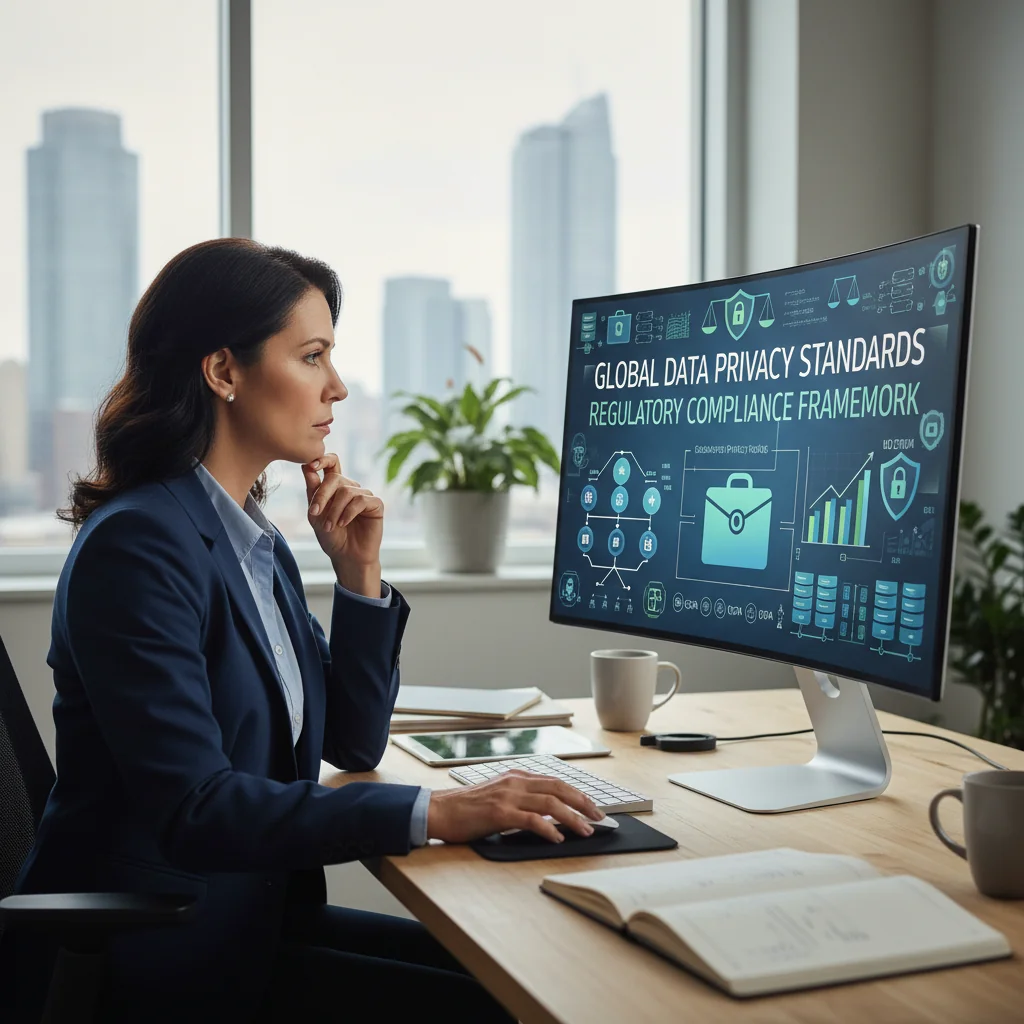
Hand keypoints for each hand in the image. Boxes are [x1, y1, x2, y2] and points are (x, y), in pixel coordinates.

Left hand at [302, 454, 384, 591]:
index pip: (331, 463)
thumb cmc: (331, 537)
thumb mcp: (316, 514)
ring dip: (334, 510)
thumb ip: (313, 491)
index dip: (323, 459)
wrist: (346, 557)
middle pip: (335, 477)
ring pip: (346, 491)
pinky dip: (348, 512)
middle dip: (322, 495)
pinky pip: (361, 500)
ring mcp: (364, 495)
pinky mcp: (376, 505)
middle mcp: (350, 488)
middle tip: (314, 513)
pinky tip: (343, 523)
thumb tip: (306, 467)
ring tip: (330, 526)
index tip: (311, 465)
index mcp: (335, 487)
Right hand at [426, 770, 603, 843]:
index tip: (592, 806)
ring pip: (550, 803)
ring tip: (586, 830)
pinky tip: (558, 837)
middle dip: (583, 803)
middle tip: (599, 817)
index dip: (577, 794)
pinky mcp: (499, 813)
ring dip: (572, 817)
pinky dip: (548, 828)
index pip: (555, 781)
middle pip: (558, 789)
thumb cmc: (467, 809)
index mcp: (516, 776)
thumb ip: (521, 799)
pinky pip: (531, 819)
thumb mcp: (498, 796)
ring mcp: (507, 796)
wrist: (439, 810)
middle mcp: (515, 782)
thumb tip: (548, 814)